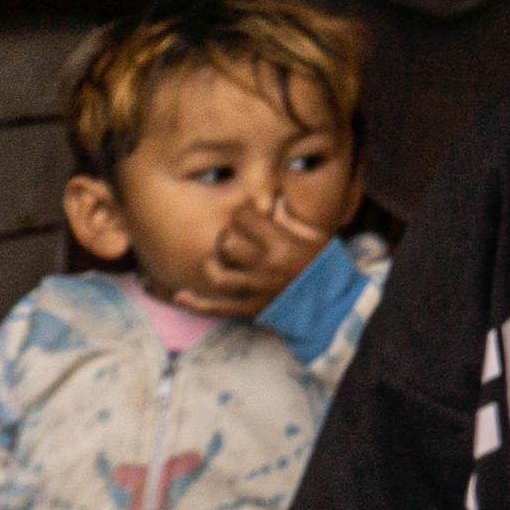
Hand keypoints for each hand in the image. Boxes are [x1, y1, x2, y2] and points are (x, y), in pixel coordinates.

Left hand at [176, 193, 332, 318]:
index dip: (243, 213)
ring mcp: (256, 290)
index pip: (247, 219)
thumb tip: (271, 200)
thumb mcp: (315, 235)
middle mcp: (265, 267)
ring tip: (214, 258)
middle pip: (228, 245)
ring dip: (211, 264)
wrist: (329, 301)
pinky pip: (218, 309)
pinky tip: (180, 296)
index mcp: (281, 245)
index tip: (246, 215)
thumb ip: (291, 218)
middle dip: (226, 235)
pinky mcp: (250, 309)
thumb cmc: (322, 263)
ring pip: (218, 276)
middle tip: (231, 235)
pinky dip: (196, 304)